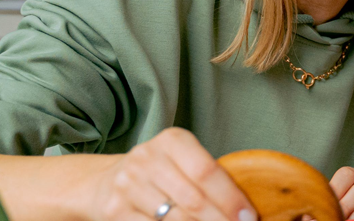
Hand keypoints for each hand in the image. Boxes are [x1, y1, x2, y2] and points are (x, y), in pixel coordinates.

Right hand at [89, 127, 258, 220]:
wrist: (104, 182)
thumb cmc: (159, 174)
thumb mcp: (182, 162)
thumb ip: (208, 177)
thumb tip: (244, 209)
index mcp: (172, 141)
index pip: (207, 171)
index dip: (231, 198)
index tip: (248, 217)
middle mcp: (147, 159)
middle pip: (194, 199)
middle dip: (221, 219)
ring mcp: (128, 185)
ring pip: (176, 219)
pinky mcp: (115, 211)